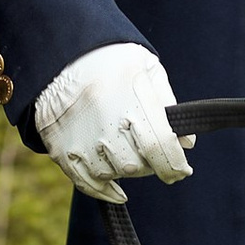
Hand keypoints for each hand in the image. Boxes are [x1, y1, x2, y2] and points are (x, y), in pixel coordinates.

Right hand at [32, 43, 191, 201]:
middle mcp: (104, 122)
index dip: (174, 165)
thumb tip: (186, 144)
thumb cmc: (111, 59)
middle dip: (150, 163)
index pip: (158, 145)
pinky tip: (118, 190)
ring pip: (114, 174)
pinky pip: (87, 183)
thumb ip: (168, 103)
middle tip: (149, 148)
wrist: (59, 54)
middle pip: (137, 165)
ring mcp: (80, 138)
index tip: (181, 170)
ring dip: (126, 169)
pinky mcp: (62, 149)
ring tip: (125, 148)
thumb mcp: (146, 67)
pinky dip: (105, 190)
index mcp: (129, 98)